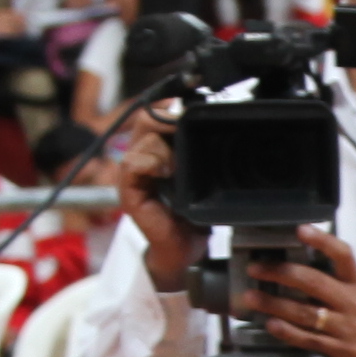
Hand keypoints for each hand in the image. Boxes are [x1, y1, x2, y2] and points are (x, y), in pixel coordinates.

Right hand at [108, 101, 196, 284]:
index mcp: (161, 149)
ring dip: (163, 141)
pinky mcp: (131, 193)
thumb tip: (225, 126)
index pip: (159, 112)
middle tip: (187, 122)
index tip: (194, 107)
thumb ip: (207, 152)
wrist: (186, 250)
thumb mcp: (206, 177)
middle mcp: (144, 157)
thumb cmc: (195, 214)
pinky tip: (166, 169)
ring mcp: (135, 175)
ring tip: (181, 157)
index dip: (174, 105)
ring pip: (142, 138)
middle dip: (167, 116)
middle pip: (147, 118)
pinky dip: (150, 162)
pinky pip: (132, 165)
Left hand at [235, 227, 355, 356]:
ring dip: (275, 304)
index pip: (343, 255)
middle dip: (282, 273)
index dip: (322, 241)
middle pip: (316, 282)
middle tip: (257, 268)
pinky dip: (287, 332)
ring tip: (251, 298)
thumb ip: (333, 286)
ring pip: (307, 313)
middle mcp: (353, 304)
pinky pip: (309, 340)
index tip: (300, 229)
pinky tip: (271, 325)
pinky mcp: (342, 352)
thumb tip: (292, 271)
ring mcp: (347, 329)